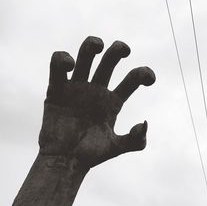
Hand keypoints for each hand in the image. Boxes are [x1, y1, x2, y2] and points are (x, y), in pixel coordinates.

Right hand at [39, 36, 154, 167]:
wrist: (65, 161)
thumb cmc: (90, 155)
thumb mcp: (116, 148)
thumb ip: (135, 140)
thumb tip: (144, 123)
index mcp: (113, 101)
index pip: (132, 79)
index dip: (143, 73)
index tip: (149, 79)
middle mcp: (97, 90)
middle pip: (110, 61)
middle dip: (119, 49)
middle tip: (125, 50)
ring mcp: (77, 87)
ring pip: (86, 56)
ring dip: (92, 44)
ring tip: (98, 46)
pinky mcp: (57, 89)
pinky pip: (58, 67)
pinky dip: (62, 59)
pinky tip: (70, 66)